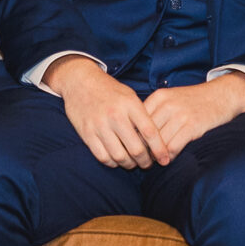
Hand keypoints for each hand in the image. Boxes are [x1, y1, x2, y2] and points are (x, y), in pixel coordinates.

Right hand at [48, 56, 163, 168]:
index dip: (159, 149)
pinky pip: (103, 156)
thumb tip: (155, 140)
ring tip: (133, 164)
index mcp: (130, 104)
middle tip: (148, 164)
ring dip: (129, 165)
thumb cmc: (109, 90)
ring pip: (119, 156)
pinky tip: (117, 160)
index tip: (164, 160)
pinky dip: (112, 163)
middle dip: (145, 162)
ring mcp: (100, 125)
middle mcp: (115, 115)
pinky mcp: (86, 133)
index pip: (150, 132)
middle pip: (136, 149)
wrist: (80, 81)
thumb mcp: (129, 96)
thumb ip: (142, 115)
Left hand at [143, 75, 244, 162]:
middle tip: (141, 160)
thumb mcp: (172, 98)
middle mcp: (167, 104)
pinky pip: (173, 146)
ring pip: (159, 142)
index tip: (133, 148)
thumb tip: (137, 133)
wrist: (222, 95)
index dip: (134, 137)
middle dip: (143, 149)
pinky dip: (169, 156)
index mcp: (159, 97)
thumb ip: (155, 111)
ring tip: (154, 162)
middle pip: (146, 133)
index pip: (138, 121)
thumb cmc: (194, 100)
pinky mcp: (192, 126)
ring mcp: (180, 115)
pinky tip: (169, 159)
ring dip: (155, 155)